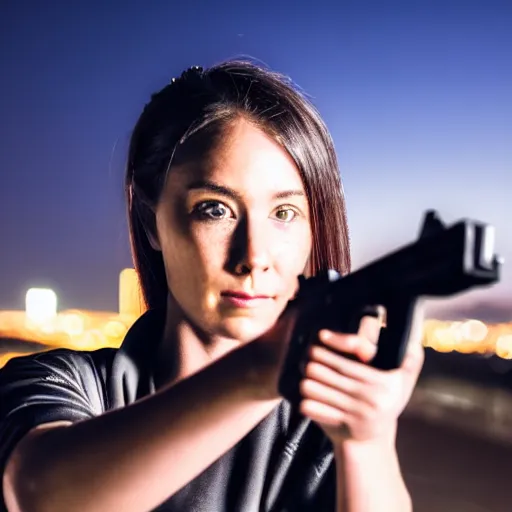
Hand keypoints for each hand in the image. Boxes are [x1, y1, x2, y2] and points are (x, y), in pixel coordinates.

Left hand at [299, 308, 424, 445]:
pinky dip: (308, 403)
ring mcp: (359, 412)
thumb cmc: (384, 402)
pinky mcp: (344, 426)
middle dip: (315, 361)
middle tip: (307, 357)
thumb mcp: (403, 382)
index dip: (336, 342)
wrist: (373, 444)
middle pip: (333, 370)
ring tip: (304, 375)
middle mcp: (374, 396)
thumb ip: (410, 360)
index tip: (321, 335)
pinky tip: (304, 397)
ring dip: (308, 381)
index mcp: (386, 380)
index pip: (357, 352)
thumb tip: (416, 336)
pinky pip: (317, 410)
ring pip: (321, 389)